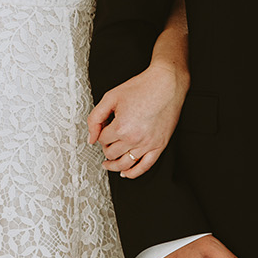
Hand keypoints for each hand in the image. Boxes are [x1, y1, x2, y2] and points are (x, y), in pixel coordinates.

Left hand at [88, 59, 187, 177]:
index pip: (102, 140)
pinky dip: (133, 173)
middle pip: (111, 153)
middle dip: (106, 147)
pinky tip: (126, 173)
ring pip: (125, 164)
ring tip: (108, 164)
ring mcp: (148, 144)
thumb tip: (91, 138)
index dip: (99, 134)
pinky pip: (145, 166)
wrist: (167, 84)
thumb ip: (95, 118)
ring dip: (114, 165)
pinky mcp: (160, 146)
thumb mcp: (111, 97)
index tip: (104, 128)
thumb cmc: (142, 87)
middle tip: (107, 140)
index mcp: (121, 127)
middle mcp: (134, 139)